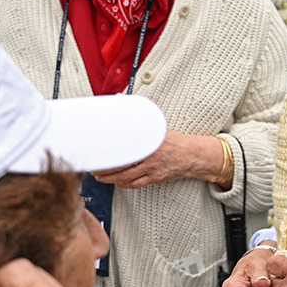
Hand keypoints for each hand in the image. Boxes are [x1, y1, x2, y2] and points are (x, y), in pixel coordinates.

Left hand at [94, 131, 225, 188]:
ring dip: (110, 179)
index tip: (97, 153)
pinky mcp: (155, 178)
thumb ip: (140, 121)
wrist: (193, 155)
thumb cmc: (174, 140)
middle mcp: (149, 157)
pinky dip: (124, 184)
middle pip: (120, 167)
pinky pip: (136, 184)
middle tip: (94, 168)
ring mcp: (152, 169)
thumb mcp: (157, 128)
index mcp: (148, 142)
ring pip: (125, 178)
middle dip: (104, 170)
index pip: (123, 149)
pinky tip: (117, 182)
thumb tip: (122, 102)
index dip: (108, 154)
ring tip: (100, 177)